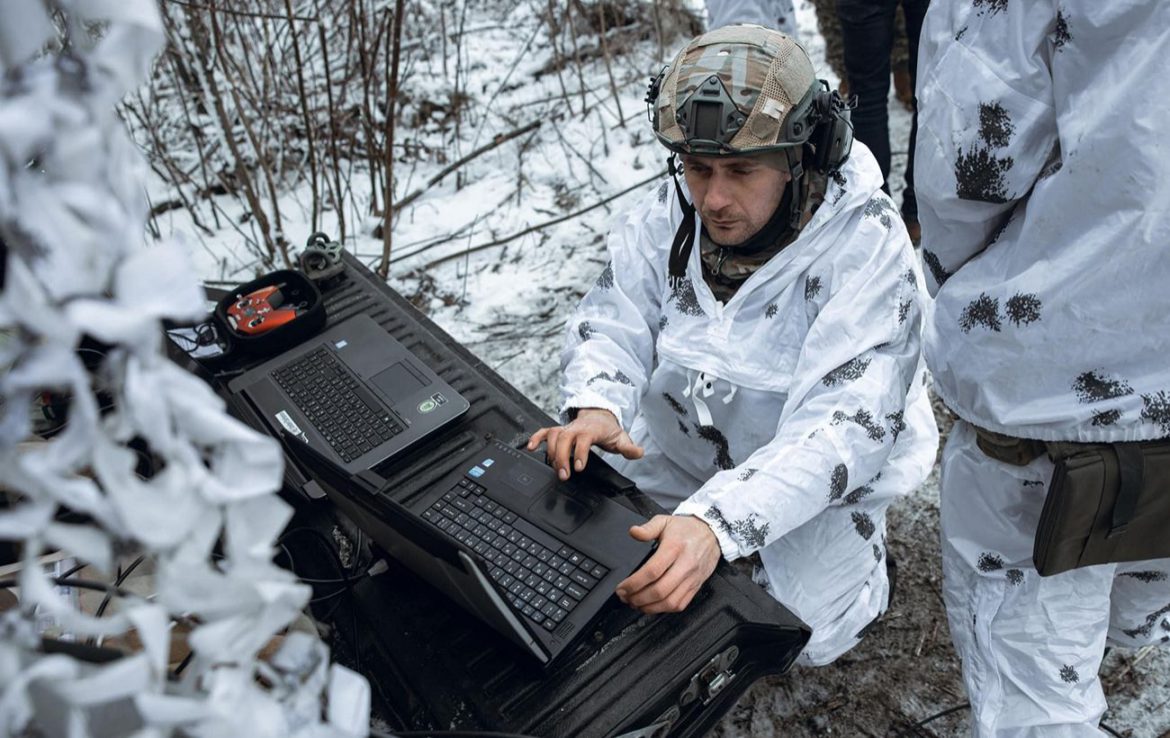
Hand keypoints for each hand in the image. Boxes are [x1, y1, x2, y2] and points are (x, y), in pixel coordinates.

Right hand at [526, 408, 642, 480]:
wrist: (599, 415)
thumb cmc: (607, 429)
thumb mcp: (621, 437)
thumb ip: (629, 447)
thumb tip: (639, 452)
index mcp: (591, 430)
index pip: (584, 439)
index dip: (580, 452)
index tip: (579, 467)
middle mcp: (576, 427)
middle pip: (564, 438)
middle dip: (561, 457)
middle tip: (564, 475)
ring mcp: (566, 428)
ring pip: (553, 436)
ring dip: (550, 452)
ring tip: (554, 469)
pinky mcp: (558, 430)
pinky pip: (544, 431)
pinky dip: (535, 437)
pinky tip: (529, 447)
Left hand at [616, 514, 720, 613]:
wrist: (712, 533)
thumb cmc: (687, 529)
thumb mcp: (665, 521)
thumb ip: (648, 528)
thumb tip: (633, 532)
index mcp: (674, 548)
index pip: (652, 571)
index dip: (634, 583)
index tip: (622, 588)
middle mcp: (685, 565)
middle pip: (660, 590)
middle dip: (638, 598)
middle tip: (625, 598)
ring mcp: (692, 578)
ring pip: (670, 601)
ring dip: (649, 607)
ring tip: (636, 604)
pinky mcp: (696, 586)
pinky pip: (680, 604)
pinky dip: (664, 609)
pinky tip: (652, 606)